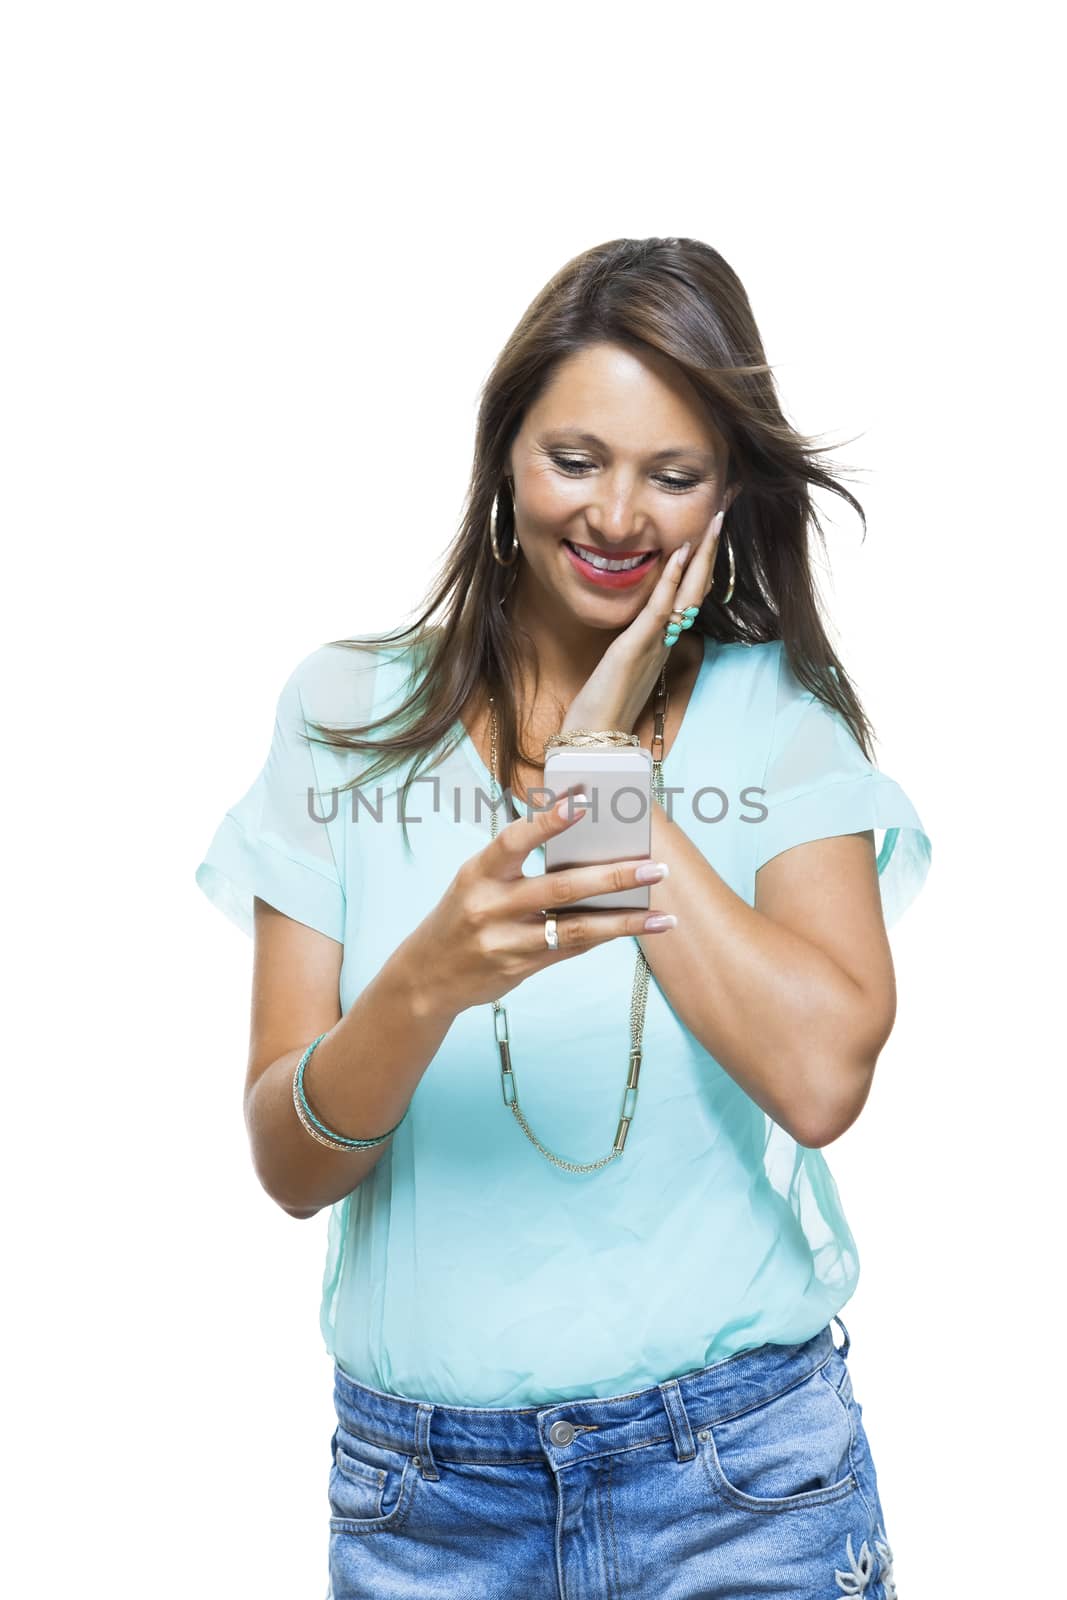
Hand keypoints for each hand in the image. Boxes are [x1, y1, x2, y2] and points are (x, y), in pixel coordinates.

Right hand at [404, 788, 676, 1012]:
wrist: (427, 977)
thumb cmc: (461, 915)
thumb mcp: (475, 881)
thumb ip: (517, 863)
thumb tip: (579, 838)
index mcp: (478, 874)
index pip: (514, 840)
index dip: (547, 821)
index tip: (582, 802)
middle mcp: (490, 908)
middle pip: (560, 889)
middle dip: (612, 877)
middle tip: (654, 866)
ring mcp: (506, 942)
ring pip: (576, 929)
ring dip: (624, 921)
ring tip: (662, 914)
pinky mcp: (521, 968)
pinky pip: (571, 949)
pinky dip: (605, 936)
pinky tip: (637, 927)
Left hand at [561, 503, 726, 733]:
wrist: (594, 740)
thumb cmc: (605, 707)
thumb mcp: (624, 667)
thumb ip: (636, 643)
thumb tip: (642, 623)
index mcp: (662, 642)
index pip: (689, 595)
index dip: (702, 564)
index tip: (710, 532)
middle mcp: (665, 640)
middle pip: (698, 588)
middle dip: (711, 550)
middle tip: (723, 513)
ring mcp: (653, 644)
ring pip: (686, 595)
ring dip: (700, 557)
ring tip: (712, 523)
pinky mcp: (635, 649)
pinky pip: (658, 610)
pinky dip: (670, 580)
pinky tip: (678, 553)